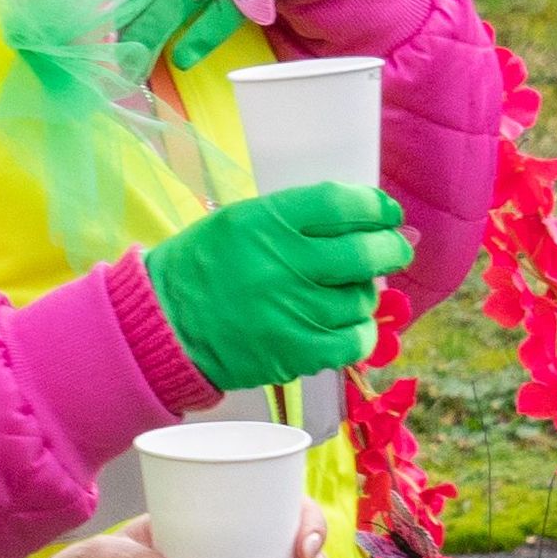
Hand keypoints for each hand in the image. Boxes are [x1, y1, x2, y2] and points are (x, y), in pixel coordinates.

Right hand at [144, 187, 411, 392]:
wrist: (163, 325)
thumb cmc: (204, 266)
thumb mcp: (242, 222)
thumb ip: (302, 219)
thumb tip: (377, 219)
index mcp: (266, 221)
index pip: (343, 204)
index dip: (376, 208)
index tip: (387, 213)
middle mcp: (284, 263)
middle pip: (365, 252)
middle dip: (391, 248)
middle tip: (393, 250)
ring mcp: (292, 311)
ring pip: (362, 299)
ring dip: (364, 293)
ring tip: (346, 292)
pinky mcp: (295, 352)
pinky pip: (355, 341)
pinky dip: (361, 332)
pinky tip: (346, 325)